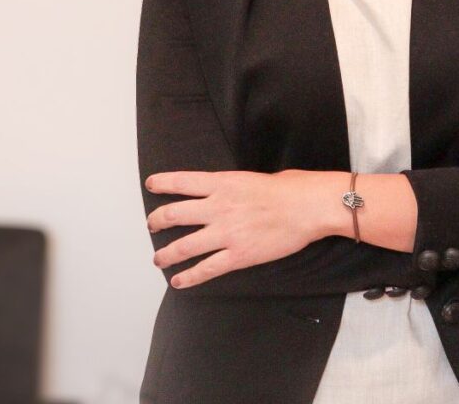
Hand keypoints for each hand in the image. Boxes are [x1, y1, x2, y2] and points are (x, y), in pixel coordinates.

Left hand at [145, 168, 319, 288]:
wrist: (307, 207)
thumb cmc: (289, 188)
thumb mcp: (252, 178)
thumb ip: (232, 186)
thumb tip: (227, 192)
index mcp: (223, 183)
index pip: (182, 181)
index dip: (162, 183)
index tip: (151, 184)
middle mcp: (218, 207)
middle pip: (174, 214)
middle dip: (157, 221)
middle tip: (152, 224)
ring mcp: (226, 233)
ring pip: (184, 246)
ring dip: (166, 254)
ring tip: (158, 259)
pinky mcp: (238, 256)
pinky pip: (206, 269)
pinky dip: (188, 277)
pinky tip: (179, 281)